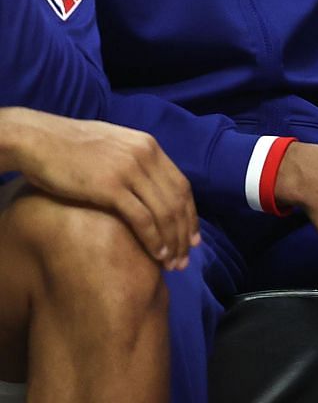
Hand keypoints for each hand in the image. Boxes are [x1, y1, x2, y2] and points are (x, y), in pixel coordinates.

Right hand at [0, 107, 195, 270]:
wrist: (39, 139)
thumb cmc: (70, 147)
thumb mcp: (114, 146)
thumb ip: (134, 161)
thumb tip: (146, 183)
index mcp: (149, 146)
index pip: (182, 185)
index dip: (190, 214)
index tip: (192, 238)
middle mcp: (146, 156)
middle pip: (178, 201)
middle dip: (184, 233)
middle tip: (185, 259)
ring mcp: (130, 170)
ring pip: (165, 212)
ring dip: (172, 241)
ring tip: (173, 263)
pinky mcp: (111, 187)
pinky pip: (142, 218)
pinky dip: (154, 239)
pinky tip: (157, 255)